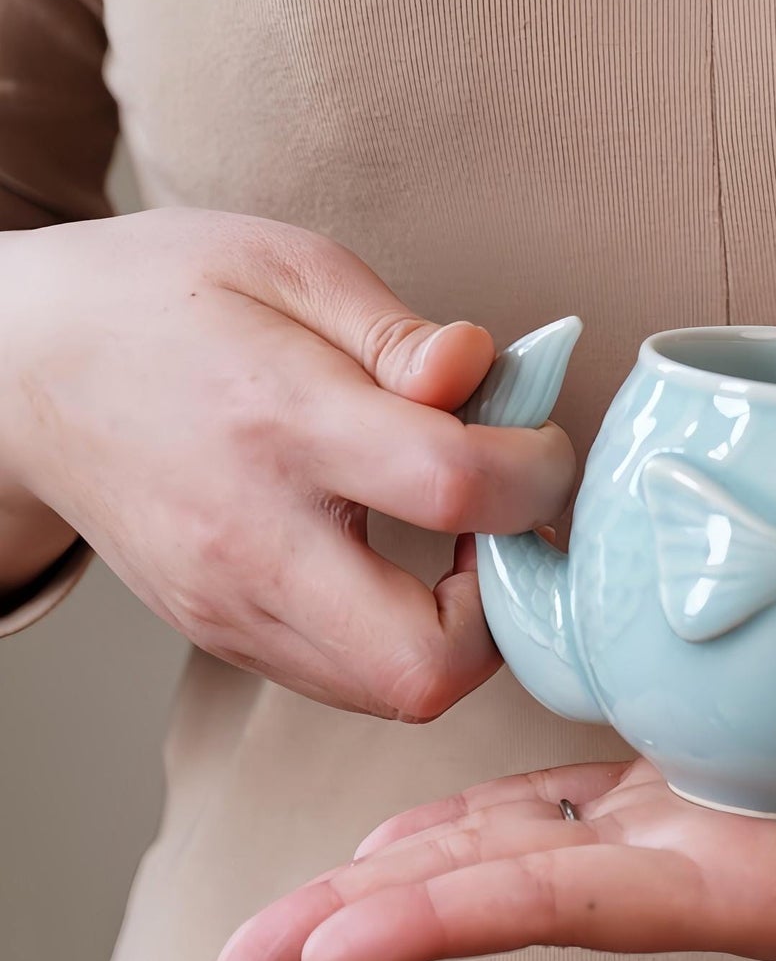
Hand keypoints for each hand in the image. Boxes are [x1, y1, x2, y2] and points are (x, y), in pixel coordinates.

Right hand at [0, 208, 573, 716]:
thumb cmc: (160, 298)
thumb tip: (483, 372)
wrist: (18, 372)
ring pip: (395, 694)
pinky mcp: (223, 635)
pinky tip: (404, 557)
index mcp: (281, 421)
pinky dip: (407, 636)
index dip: (539, 471)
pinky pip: (349, 680)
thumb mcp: (285, 265)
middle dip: (509, 606)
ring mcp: (231, 606)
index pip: (456, 485)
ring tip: (461, 535)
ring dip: (465, 628)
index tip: (537, 441)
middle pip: (427, 663)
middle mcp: (252, 539)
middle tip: (507, 526)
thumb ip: (397, 333)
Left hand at [217, 705, 775, 960]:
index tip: (320, 945)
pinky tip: (431, 815)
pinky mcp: (717, 782)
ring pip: (520, 841)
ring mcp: (695, 823)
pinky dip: (494, 808)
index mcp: (729, 888)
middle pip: (499, 885)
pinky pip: (578, 796)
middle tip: (242, 953)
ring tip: (311, 889)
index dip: (440, 918)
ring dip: (410, 859)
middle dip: (370, 913)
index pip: (555, 906)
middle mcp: (687, 861)